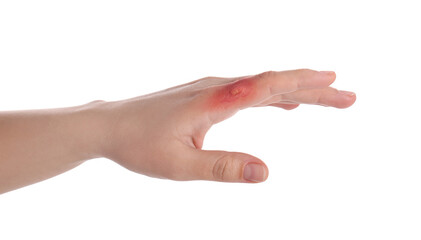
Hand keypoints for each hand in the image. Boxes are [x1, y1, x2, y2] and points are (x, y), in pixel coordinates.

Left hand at [97, 69, 355, 182]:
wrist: (109, 126)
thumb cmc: (140, 145)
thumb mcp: (180, 166)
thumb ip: (222, 168)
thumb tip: (266, 172)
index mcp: (213, 100)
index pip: (268, 87)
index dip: (304, 86)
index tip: (335, 85)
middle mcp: (216, 87)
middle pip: (273, 83)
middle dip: (313, 88)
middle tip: (348, 96)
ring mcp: (211, 88)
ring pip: (263, 85)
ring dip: (297, 91)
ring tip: (327, 95)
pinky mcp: (207, 95)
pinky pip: (248, 91)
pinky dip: (273, 96)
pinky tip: (284, 105)